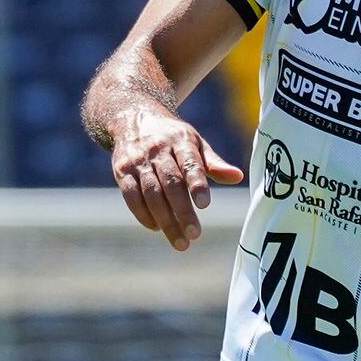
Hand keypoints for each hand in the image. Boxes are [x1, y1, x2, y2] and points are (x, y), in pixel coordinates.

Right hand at [106, 106, 241, 249]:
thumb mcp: (194, 143)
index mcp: (180, 140)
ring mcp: (138, 161)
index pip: (190, 163)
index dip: (197, 184)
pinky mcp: (122, 171)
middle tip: (194, 234)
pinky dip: (143, 215)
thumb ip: (214, 163)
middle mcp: (157, 149)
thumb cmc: (172, 137)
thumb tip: (238, 177)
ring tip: (180, 242)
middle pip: (171, 183)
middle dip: (182, 211)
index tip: (205, 205)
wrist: (132, 118)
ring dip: (165, 220)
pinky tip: (157, 228)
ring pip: (151, 193)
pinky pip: (131, 196)